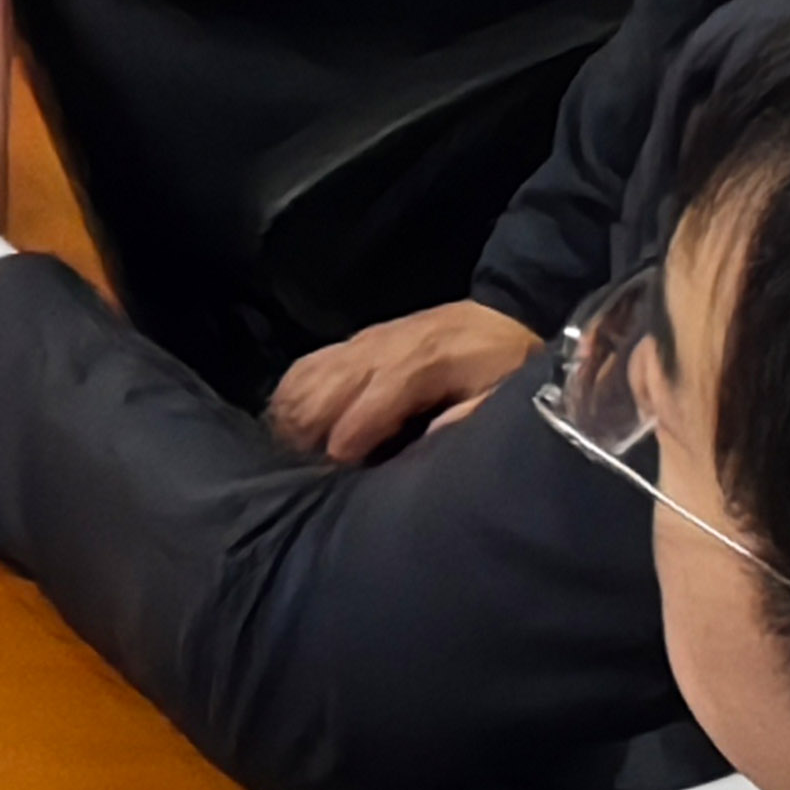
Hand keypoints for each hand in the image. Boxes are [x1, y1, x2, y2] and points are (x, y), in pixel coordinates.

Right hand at [267, 300, 545, 464]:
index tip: (339, 468)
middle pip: (328, 386)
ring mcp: (363, 342)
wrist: (496, 319)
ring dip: (295, 413)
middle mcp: (383, 347)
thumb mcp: (505, 394)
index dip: (351, 436)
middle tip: (307, 470)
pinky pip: (306, 364)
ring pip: (310, 374)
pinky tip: (285, 423)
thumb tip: (428, 445)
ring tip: (292, 452)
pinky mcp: (352, 342)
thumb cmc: (503, 366)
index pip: (373, 399)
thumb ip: (469, 418)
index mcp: (425, 362)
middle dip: (311, 429)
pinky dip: (290, 394)